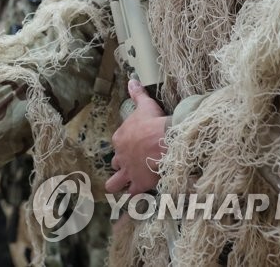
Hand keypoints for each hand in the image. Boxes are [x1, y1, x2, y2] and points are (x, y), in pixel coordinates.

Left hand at [106, 80, 166, 194]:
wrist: (165, 142)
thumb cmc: (154, 122)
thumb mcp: (145, 106)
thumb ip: (137, 94)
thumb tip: (131, 80)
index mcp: (119, 138)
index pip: (118, 144)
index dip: (126, 146)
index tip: (136, 146)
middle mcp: (120, 157)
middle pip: (115, 164)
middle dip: (122, 166)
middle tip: (133, 167)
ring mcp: (128, 172)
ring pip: (113, 184)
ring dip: (118, 186)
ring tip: (124, 189)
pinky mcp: (138, 184)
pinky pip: (131, 195)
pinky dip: (135, 198)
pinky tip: (139, 200)